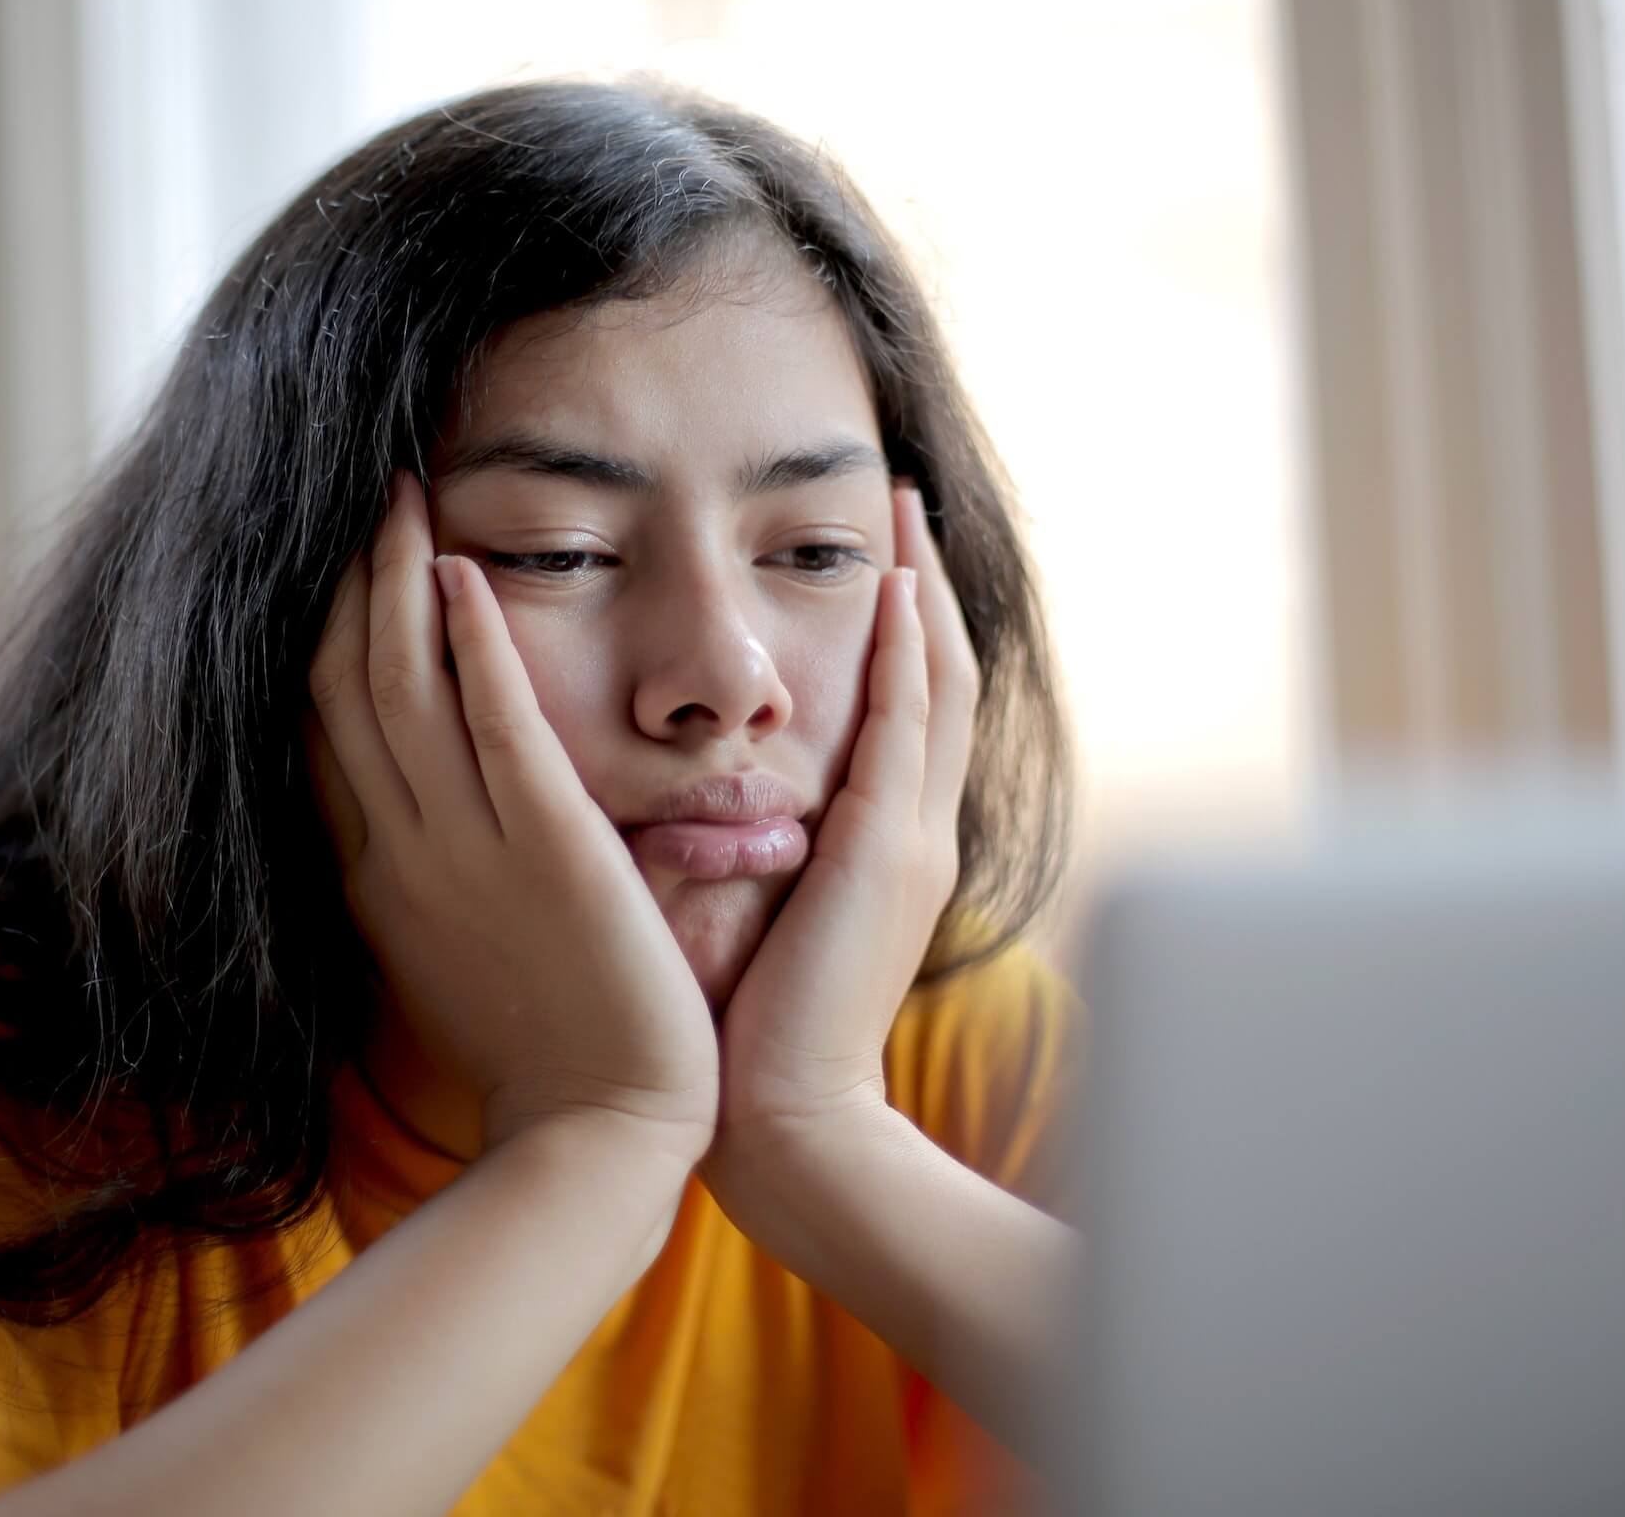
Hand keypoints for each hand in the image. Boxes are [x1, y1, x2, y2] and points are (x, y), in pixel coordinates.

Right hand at [305, 472, 719, 1156]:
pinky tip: (462, 569)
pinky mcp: (547, 848)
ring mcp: (466, 849)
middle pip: (344, 687)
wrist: (599, 1139)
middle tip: (364, 494)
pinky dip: (470, 641)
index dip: (320, 638)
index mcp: (381, 879)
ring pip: (400, 686)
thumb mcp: (456, 958)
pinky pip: (494, 722)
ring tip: (403, 493)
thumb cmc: (548, 1056)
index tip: (330, 566)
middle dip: (347, 582)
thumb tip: (415, 827)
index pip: (325, 733)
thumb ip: (431, 883)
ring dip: (396, 579)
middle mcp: (403, 851)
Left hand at [706, 482, 979, 1158]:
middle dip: (921, 585)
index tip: (869, 559)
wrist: (787, 1123)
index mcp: (879, 847)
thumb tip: (688, 802)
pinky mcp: (888, 852)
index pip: (900, 711)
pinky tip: (893, 584)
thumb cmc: (747, 1034)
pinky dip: (906, 648)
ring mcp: (911, 838)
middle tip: (901, 502)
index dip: (894, 632)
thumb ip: (745, 849)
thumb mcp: (757, 917)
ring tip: (903, 511)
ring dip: (921, 590)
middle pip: (934, 676)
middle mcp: (911, 830)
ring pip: (935, 681)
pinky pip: (908, 723)